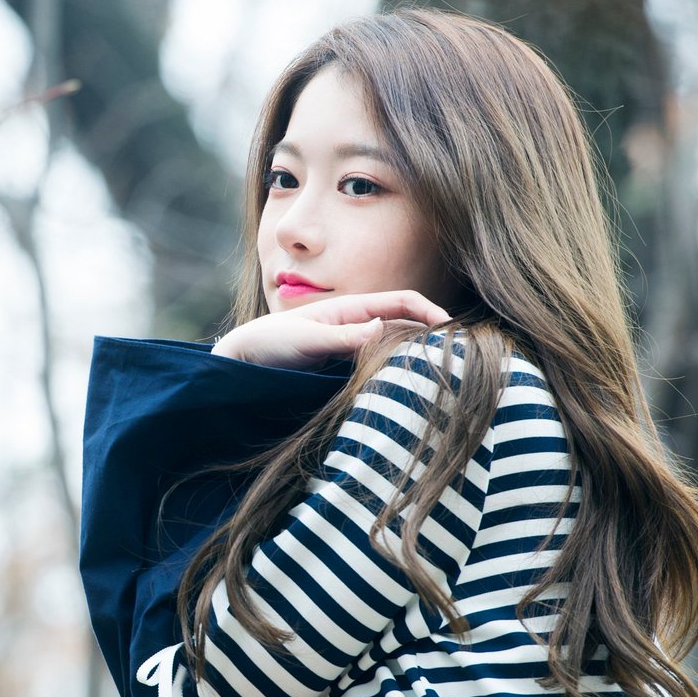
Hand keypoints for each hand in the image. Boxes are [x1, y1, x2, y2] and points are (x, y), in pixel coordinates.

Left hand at [212, 290, 450, 369]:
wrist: (239, 365)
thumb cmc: (268, 344)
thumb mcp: (306, 338)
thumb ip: (342, 335)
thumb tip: (381, 328)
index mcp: (350, 309)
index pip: (402, 301)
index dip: (430, 311)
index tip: (452, 331)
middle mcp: (355, 327)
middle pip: (405, 326)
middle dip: (432, 336)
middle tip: (458, 359)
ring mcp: (351, 351)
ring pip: (394, 351)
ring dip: (415, 360)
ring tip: (441, 379)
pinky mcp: (343, 374)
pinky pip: (377, 372)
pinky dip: (394, 378)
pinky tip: (406, 395)